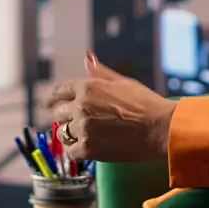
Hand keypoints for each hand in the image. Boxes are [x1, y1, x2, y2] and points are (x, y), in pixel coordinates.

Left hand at [46, 51, 176, 162]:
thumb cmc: (146, 104)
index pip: (59, 90)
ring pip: (63, 132)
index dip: (52, 97)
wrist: (160, 128)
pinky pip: (71, 151)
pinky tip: (87, 149)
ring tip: (85, 136)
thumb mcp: (122, 82)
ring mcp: (83, 127)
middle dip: (64, 117)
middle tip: (74, 123)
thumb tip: (86, 56)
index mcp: (88, 86)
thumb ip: (100, 72)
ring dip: (70, 134)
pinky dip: (76, 151)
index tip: (48, 103)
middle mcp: (81, 105)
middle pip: (58, 112)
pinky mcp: (88, 148)